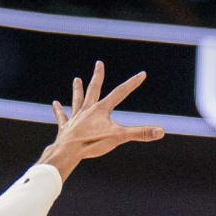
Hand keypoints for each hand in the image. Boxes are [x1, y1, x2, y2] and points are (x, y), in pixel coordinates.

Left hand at [38, 61, 163, 180]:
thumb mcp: (119, 138)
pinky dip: (58, 110)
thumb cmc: (92, 143)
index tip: (142, 74)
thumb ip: (140, 133)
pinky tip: (55, 103)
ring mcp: (75, 118)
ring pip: (77, 100)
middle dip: (98, 76)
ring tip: (76, 79)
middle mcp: (87, 110)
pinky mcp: (65, 127)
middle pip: (94, 89)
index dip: (133, 83)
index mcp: (101, 110)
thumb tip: (161, 131)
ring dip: (78, 90)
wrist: (68, 151)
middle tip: (99, 63)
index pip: (120, 93)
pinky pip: (62, 117)